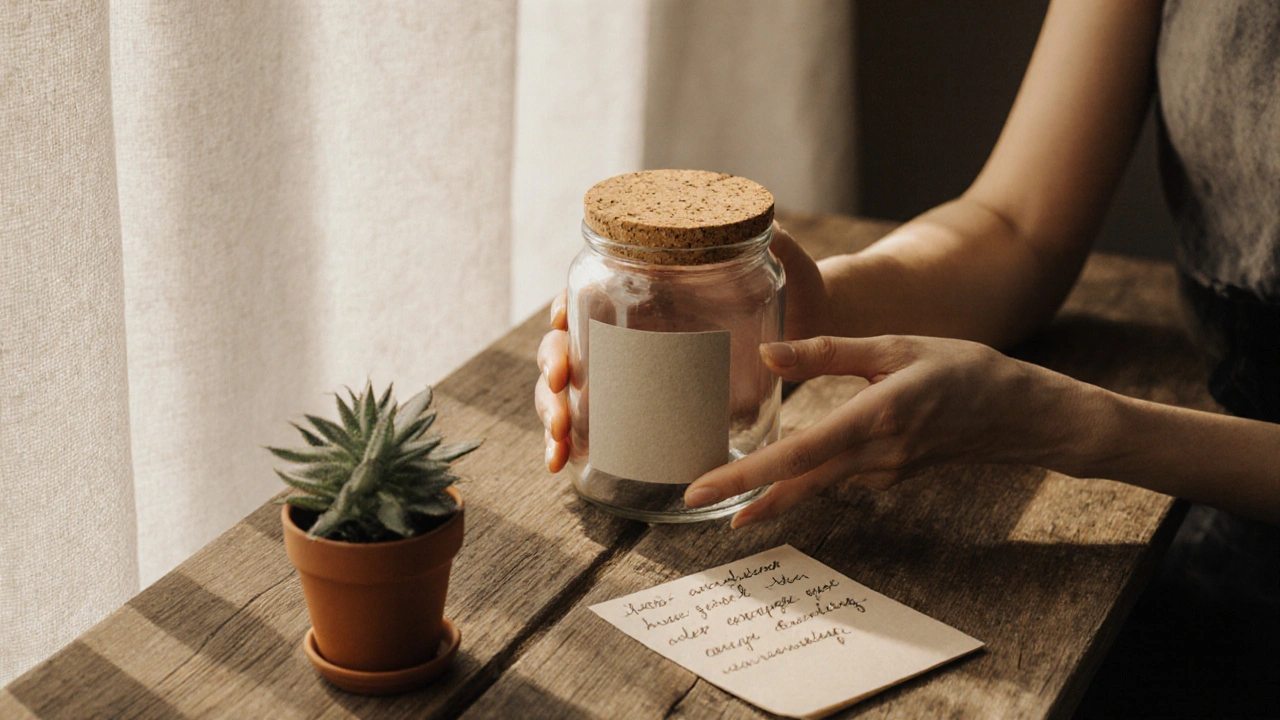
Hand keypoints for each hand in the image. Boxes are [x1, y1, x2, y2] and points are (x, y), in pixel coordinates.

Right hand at [534, 223, 830, 471]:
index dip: (562, 309)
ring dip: (554, 415)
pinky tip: (562, 462)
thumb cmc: (799, 288)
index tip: (559, 323)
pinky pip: (602, 423)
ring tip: (557, 447)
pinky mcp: (654, 405)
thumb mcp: (788, 263)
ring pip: (574, 390)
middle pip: (567, 347)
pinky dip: (574, 442)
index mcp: (650, 287)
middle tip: (557, 397)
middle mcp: (633, 327)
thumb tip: (769, 225)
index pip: (585, 293)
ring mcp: (638, 370)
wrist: (816, 332)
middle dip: (550, 377)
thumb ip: (777, 244)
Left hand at [683, 335, 1097, 527]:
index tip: (706, 490)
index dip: (749, 475)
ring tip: (725, 486)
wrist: (1019, 413)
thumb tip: (766, 353)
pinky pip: (839, 474)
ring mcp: (884, 472)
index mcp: (875, 417)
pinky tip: (794, 462)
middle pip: (798, 483)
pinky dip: (809, 474)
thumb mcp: (896, 346)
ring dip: (772, 489)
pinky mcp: (889, 475)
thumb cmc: (961, 369)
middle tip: (693, 501)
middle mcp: (877, 455)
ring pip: (816, 483)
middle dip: (744, 496)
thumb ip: (828, 351)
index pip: (799, 453)